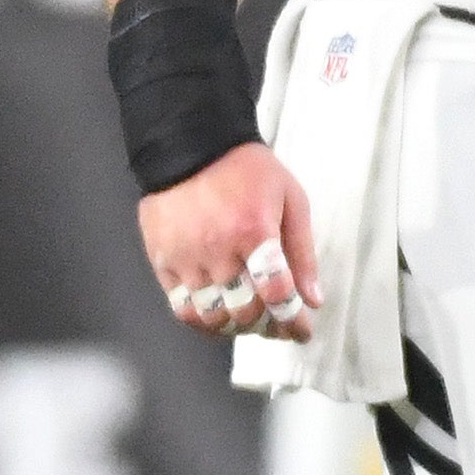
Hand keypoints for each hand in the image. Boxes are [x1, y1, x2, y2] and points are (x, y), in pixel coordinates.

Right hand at [140, 139, 319, 341]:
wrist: (188, 143)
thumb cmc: (246, 169)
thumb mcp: (289, 197)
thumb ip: (302, 250)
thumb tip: (312, 300)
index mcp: (255, 232)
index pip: (277, 294)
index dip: (293, 321)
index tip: (302, 331)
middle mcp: (218, 250)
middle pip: (245, 312)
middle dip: (267, 326)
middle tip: (275, 321)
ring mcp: (186, 258)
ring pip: (212, 317)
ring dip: (235, 327)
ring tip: (246, 318)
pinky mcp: (162, 260)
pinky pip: (181, 308)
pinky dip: (202, 320)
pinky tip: (216, 313)